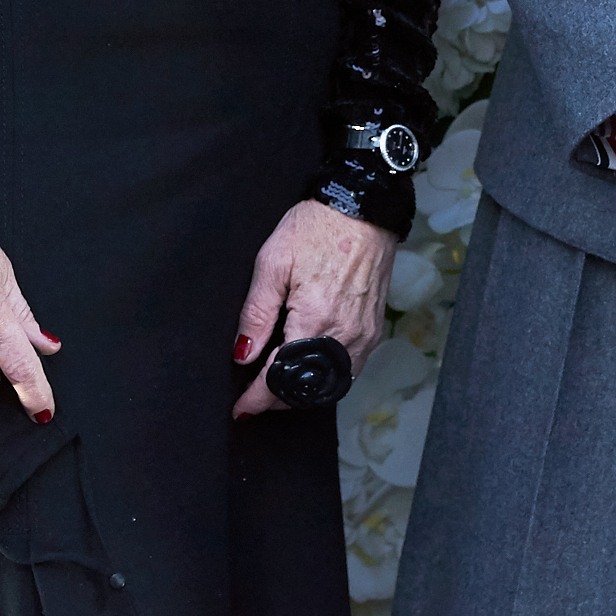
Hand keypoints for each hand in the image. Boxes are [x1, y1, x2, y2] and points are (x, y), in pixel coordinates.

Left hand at [234, 200, 392, 417]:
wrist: (363, 207)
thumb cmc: (317, 227)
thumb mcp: (273, 262)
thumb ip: (256, 313)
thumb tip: (243, 354)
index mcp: (316, 320)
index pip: (283, 377)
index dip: (258, 398)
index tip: (241, 409)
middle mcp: (345, 335)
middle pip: (309, 389)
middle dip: (278, 400)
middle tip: (254, 397)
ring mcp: (364, 335)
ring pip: (332, 384)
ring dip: (303, 391)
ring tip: (278, 386)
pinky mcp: (373, 329)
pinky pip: (349, 369)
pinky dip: (326, 377)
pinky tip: (310, 368)